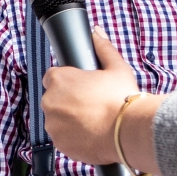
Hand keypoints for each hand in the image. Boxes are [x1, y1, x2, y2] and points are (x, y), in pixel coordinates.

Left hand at [41, 30, 162, 173]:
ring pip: (57, 119)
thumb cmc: (121, 98)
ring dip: (69, 119)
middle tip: (91, 105)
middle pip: (54, 99)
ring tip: (92, 120)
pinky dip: (72, 136)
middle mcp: (50, 101)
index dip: (68, 82)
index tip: (82, 88)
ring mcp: (52, 124)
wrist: (126, 132)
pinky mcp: (58, 143)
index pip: (53, 77)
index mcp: (59, 79)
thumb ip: (103, 48)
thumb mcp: (117, 67)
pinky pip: (62, 137)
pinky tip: (90, 133)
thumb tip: (96, 32)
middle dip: (68, 101)